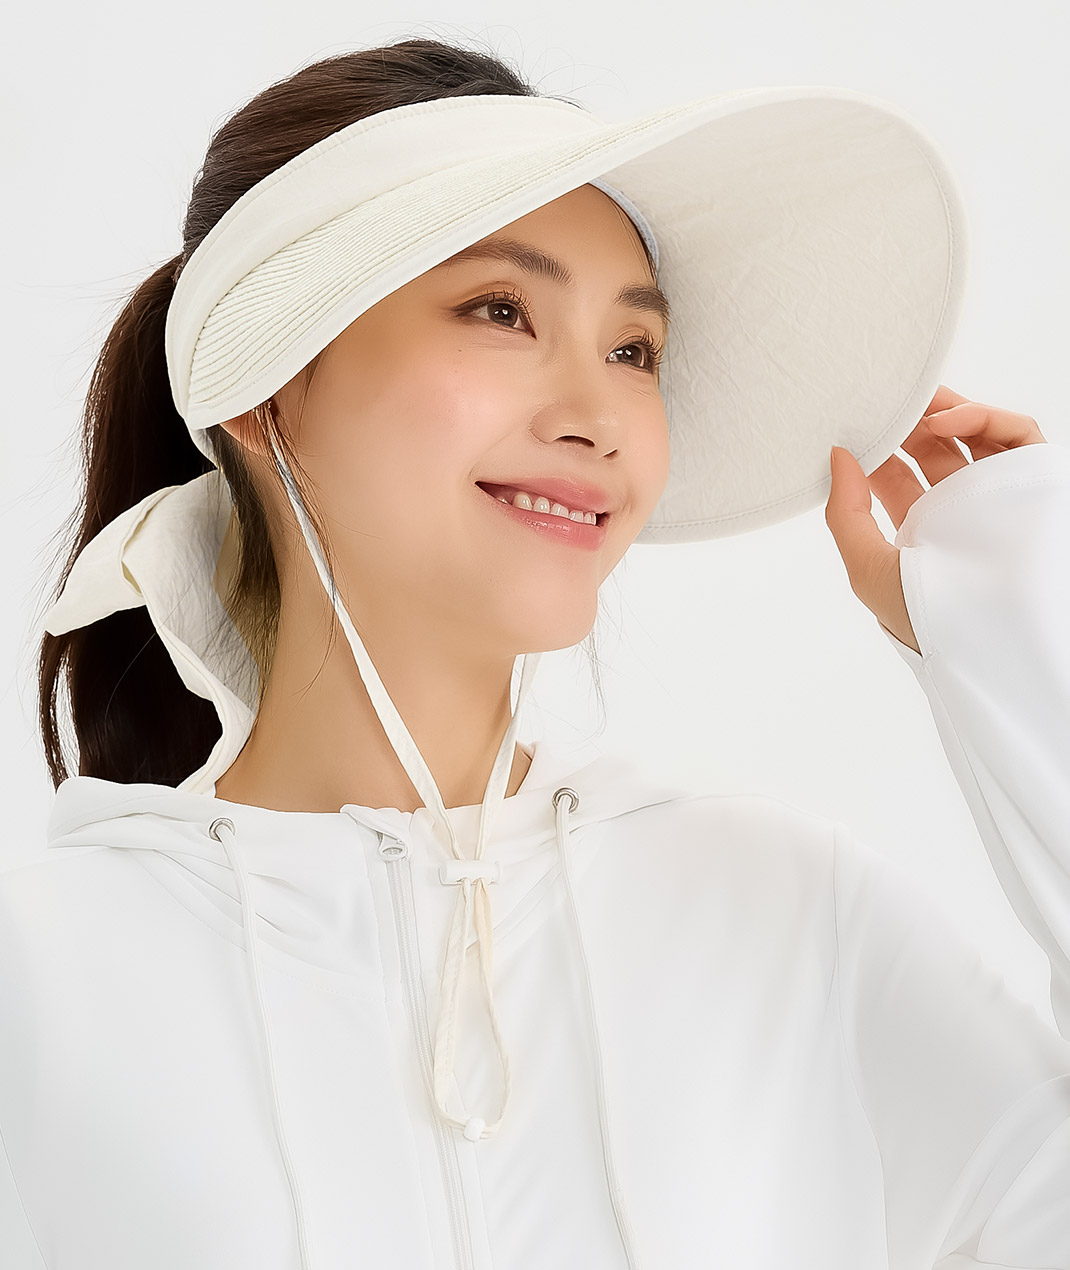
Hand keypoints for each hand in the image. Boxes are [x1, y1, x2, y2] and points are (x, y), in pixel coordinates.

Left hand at [824, 385, 1047, 653]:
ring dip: (942, 409)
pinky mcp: (1033, 483)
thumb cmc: (928, 620)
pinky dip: (982, 418)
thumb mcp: (869, 569)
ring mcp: (997, 495)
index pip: (895, 476)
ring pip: (974, 435)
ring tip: (911, 398)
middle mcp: (961, 511)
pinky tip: (943, 421)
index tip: (853, 425)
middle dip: (906, 420)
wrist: (993, 640)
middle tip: (881, 398)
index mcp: (922, 531)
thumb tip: (836, 457)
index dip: (875, 447)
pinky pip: (1015, 436)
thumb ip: (845, 514)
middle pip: (932, 449)